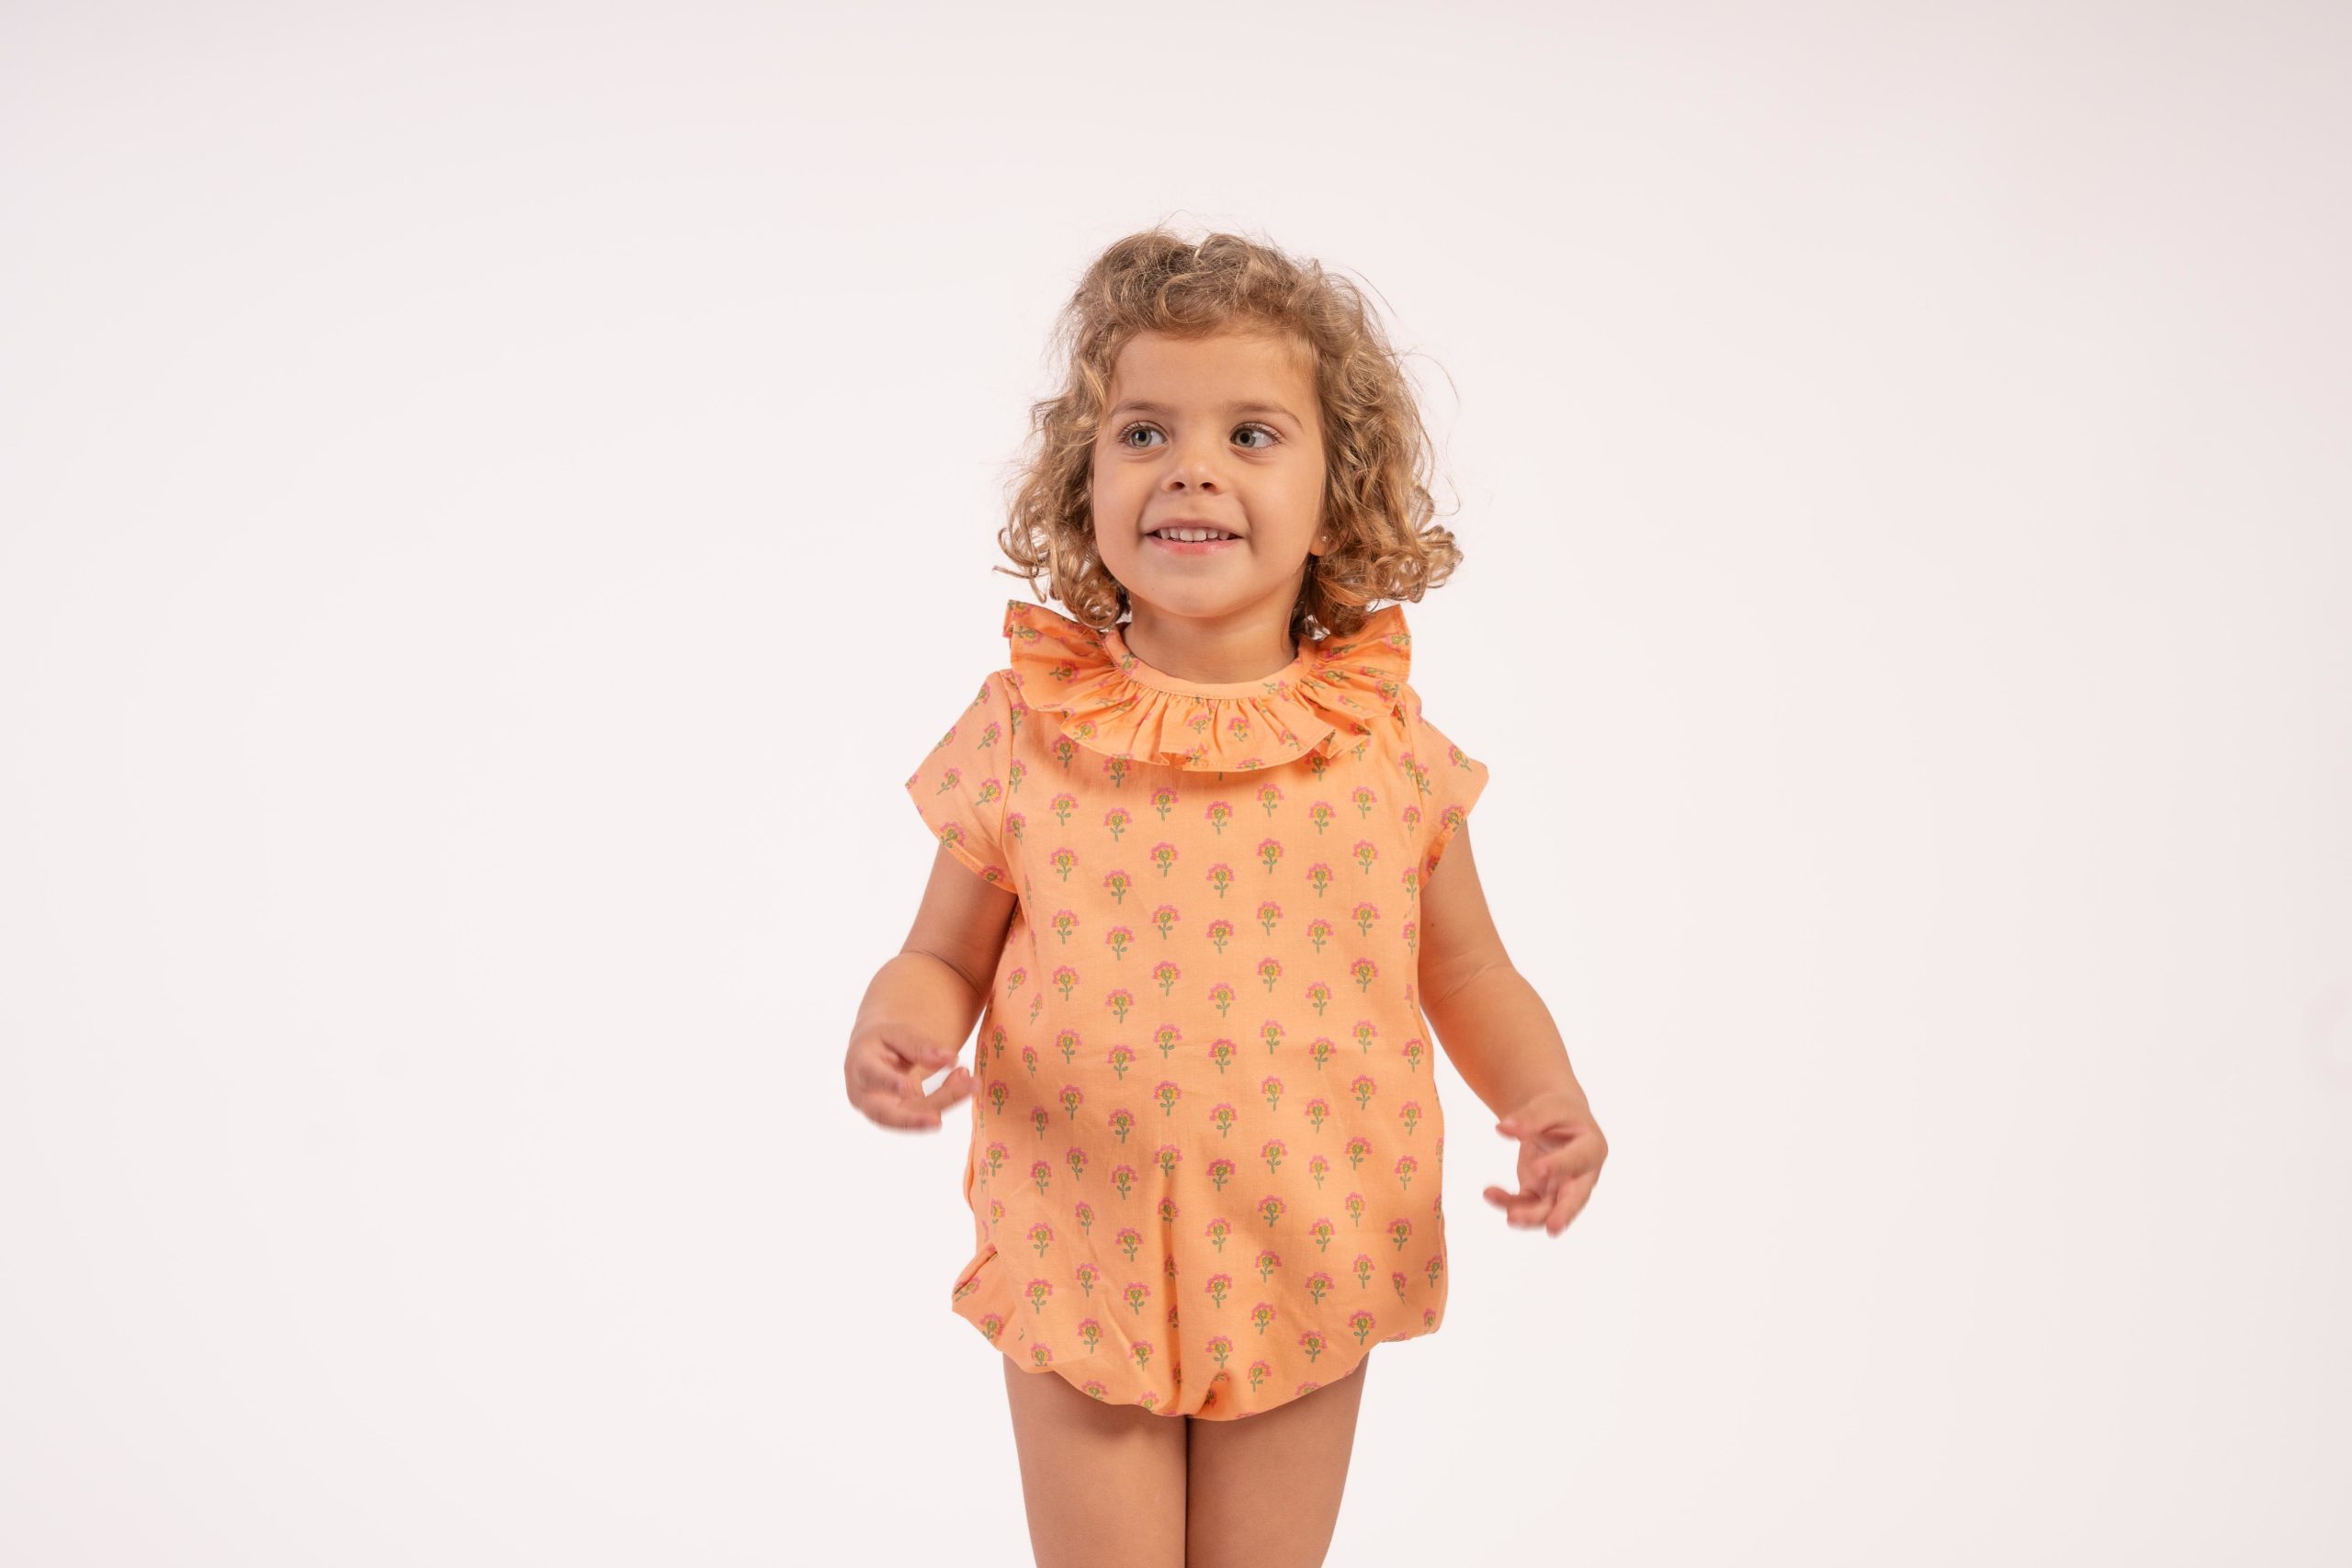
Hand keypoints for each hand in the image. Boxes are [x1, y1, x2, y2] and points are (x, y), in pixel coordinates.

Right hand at [844, 1025, 972, 1131]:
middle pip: (889, 1113)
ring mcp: (884, 1111)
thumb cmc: (883, 1040)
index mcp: (860, 1067)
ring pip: (914, 1114)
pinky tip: (967, 1081)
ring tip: (971, 1082)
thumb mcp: (897, 1033)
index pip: (871, 1077)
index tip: (908, 1087)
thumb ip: (920, 1045)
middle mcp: (866, 1096)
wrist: (874, 1053)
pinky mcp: (902, 1116)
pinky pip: (927, 1111)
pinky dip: (949, 1096)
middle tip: (937, 1121)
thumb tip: (950, 1059)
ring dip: (945, 1101)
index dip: (888, 1083)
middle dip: (913, 1118)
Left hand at [1483, 1088, 1605, 1235]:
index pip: (1578, 1160)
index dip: (1559, 1165)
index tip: (1537, 1169)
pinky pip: (1526, 1204)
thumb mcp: (1549, 1107)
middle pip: (1574, 1199)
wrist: (1558, 1121)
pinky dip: (1508, 1203)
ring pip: (1549, 1210)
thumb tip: (1503, 1128)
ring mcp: (1561, 1188)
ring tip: (1511, 1217)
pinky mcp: (1541, 1194)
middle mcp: (1582, 1175)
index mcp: (1592, 1148)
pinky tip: (1490, 1193)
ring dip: (1530, 1216)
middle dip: (1564, 1214)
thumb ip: (1530, 1117)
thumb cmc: (1560, 1112)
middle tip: (1553, 1228)